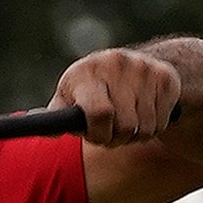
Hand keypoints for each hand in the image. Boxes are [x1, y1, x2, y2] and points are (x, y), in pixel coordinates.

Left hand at [49, 47, 181, 147]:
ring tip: (126, 121)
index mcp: (86, 72)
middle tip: (110, 132)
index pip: (100, 113)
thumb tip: (35, 124)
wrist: (133, 65)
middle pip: (125, 127)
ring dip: (136, 136)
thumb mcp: (69, 97)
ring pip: (147, 129)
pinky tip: (144, 112)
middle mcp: (116, 64)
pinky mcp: (166, 77)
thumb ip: (54, 115)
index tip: (95, 135)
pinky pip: (163, 122)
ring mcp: (144, 68)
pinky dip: (155, 126)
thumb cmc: (90, 91)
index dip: (98, 134)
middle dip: (116, 139)